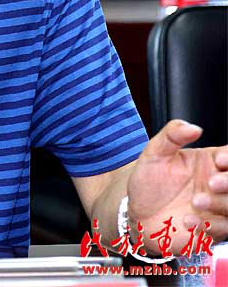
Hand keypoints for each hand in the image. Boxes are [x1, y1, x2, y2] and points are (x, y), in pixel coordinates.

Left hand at [127, 119, 227, 253]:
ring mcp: (218, 207)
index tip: (218, 159)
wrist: (137, 211)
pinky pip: (223, 229)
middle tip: (211, 183)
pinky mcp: (213, 229)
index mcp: (211, 162)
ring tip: (195, 202)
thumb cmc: (149, 179)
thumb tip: (192, 127)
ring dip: (220, 204)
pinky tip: (188, 221)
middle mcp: (219, 184)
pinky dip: (209, 226)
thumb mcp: (155, 152)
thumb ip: (172, 135)